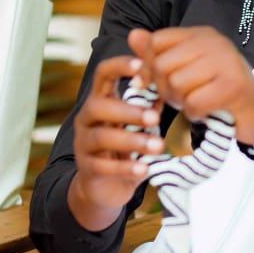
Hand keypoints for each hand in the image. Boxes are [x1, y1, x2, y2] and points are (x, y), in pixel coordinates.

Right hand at [69, 54, 163, 231]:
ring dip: (132, 141)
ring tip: (158, 147)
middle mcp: (87, 118)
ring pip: (102, 137)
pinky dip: (125, 168)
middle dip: (128, 111)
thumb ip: (150, 104)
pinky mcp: (86, 168)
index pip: (103, 74)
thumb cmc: (126, 146)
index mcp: (101, 99)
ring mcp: (83, 143)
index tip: (140, 66)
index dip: (119, 66)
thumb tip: (171, 86)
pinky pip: (101, 166)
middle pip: (98, 106)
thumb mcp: (138, 123)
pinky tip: (144, 169)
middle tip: (156, 118)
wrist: (104, 186)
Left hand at [128, 26, 253, 146]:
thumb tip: (133, 35)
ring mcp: (226, 61)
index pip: (157, 41)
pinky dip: (194, 114)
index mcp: (202, 34)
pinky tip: (205, 112)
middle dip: (164, 89)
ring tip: (195, 103)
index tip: (150, 84)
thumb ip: (159, 53)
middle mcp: (214, 42)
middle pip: (162, 64)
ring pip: (176, 84)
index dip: (146, 66)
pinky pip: (193, 103)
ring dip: (180, 102)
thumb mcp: (188, 70)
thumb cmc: (221, 92)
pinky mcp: (233, 85)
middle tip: (180, 98)